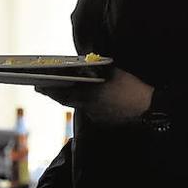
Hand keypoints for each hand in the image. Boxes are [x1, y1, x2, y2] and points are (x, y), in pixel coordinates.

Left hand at [35, 68, 151, 125]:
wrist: (151, 108)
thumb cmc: (132, 86)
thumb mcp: (114, 72)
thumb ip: (97, 69)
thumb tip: (85, 64)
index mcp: (90, 95)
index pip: (63, 94)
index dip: (48, 90)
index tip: (36, 85)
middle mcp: (90, 108)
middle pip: (68, 101)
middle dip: (56, 93)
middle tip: (44, 87)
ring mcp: (97, 117)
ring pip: (81, 106)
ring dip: (75, 98)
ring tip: (70, 89)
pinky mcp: (104, 122)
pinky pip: (92, 112)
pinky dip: (90, 104)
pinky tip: (94, 98)